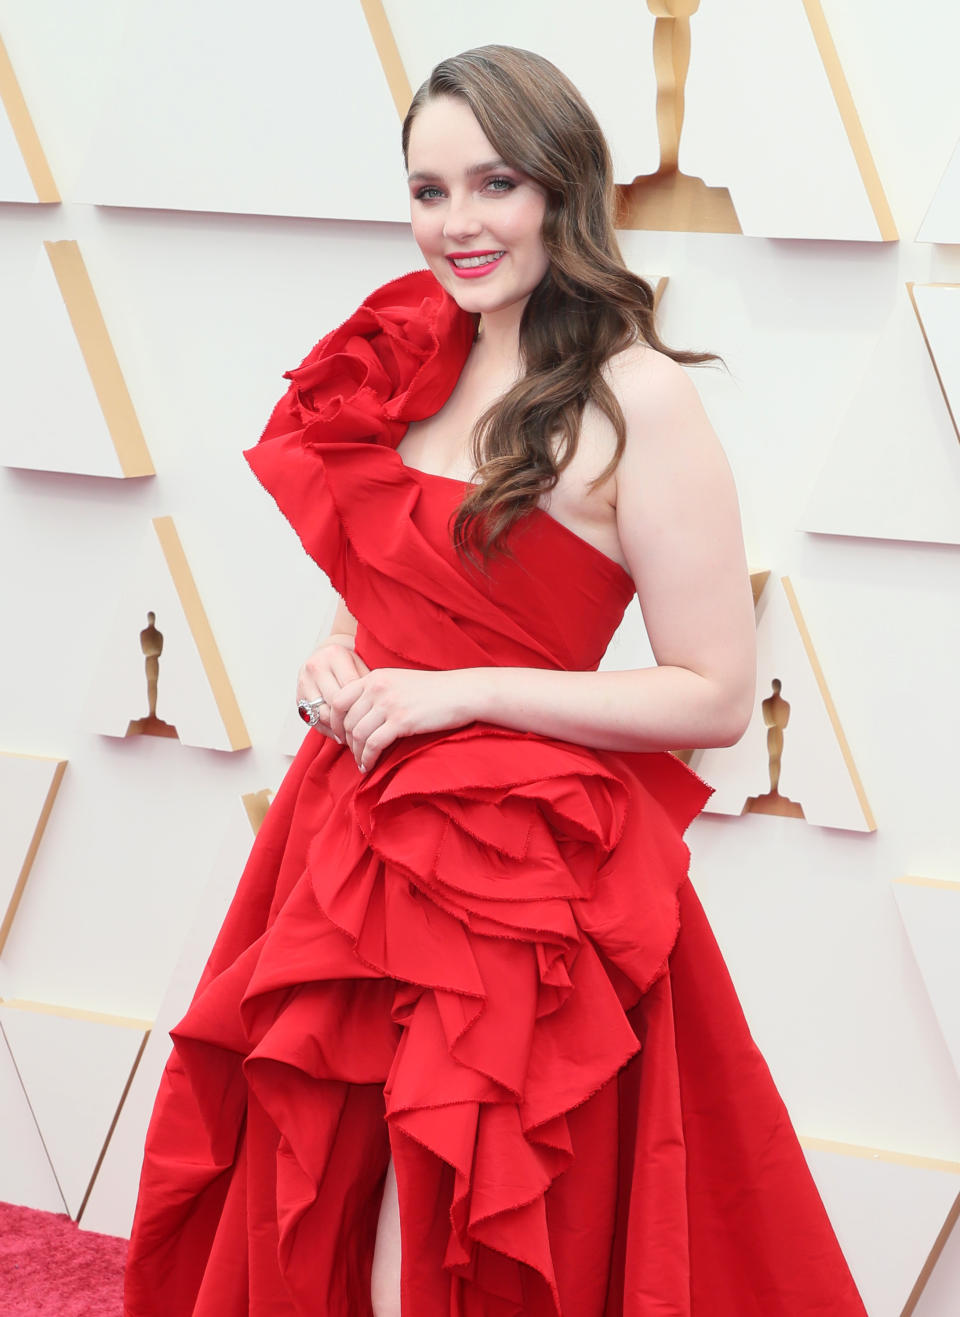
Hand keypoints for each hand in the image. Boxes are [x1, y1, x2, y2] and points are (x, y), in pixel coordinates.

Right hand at [296, 635, 369, 742]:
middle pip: (335, 702)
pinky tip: (341, 735)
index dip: (362, 705)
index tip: (374, 718)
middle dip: (350, 720)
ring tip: (354, 736)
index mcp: (334, 655)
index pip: (349, 687)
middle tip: (365, 732)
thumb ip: (367, 683)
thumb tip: (377, 708)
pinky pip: (314, 721)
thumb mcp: (360, 665)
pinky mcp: (298, 698)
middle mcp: (316, 667)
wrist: (324, 657)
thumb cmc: (347, 664)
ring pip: (323, 714)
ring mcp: (304, 683)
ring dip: (338, 729)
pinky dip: (328, 731)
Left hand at [330, 667, 476, 772]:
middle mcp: (377, 687)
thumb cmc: (433, 691)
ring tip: (362, 763)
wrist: (461, 692)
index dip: (333, 721)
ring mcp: (388, 703)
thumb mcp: (399, 682)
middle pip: (346, 720)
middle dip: (346, 741)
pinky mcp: (401, 721)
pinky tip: (369, 766)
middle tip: (353, 753)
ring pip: (357, 734)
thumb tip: (358, 715)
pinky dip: (368, 758)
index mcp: (375, 677)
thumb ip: (377, 692)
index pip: (338, 699)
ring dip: (357, 753)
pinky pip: (373, 744)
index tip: (340, 735)